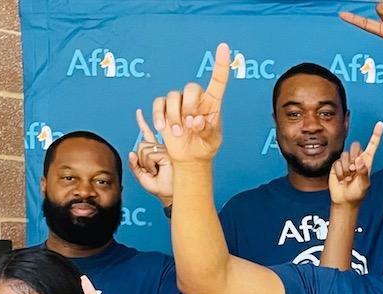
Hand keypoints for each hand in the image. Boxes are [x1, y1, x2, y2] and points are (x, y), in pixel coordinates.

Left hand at [129, 108, 173, 206]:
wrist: (171, 195)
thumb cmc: (160, 187)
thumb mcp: (142, 177)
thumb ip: (134, 165)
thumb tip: (131, 153)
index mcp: (156, 151)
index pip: (148, 134)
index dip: (142, 123)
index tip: (139, 112)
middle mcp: (162, 148)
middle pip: (141, 145)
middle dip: (141, 160)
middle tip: (152, 170)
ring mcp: (165, 149)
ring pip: (143, 149)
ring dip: (145, 163)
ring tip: (156, 171)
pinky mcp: (167, 153)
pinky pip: (150, 154)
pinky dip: (150, 164)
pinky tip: (158, 169)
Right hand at [151, 42, 230, 164]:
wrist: (190, 158)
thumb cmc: (204, 147)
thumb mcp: (212, 141)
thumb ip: (207, 130)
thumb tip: (196, 121)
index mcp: (212, 103)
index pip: (218, 80)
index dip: (221, 64)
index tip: (224, 48)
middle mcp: (196, 98)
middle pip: (190, 88)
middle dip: (189, 107)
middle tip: (189, 125)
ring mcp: (179, 102)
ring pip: (172, 96)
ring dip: (174, 116)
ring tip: (179, 133)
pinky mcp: (165, 108)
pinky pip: (158, 102)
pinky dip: (159, 115)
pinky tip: (163, 127)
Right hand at [329, 122, 382, 206]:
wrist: (344, 200)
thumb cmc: (357, 193)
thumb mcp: (364, 185)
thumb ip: (363, 173)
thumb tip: (359, 161)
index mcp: (367, 161)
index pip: (372, 146)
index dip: (376, 135)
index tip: (380, 124)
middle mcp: (357, 159)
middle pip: (356, 145)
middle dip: (354, 157)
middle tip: (354, 170)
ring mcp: (347, 161)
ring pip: (346, 154)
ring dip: (347, 168)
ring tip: (348, 177)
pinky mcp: (337, 165)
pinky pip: (337, 163)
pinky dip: (340, 172)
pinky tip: (342, 179)